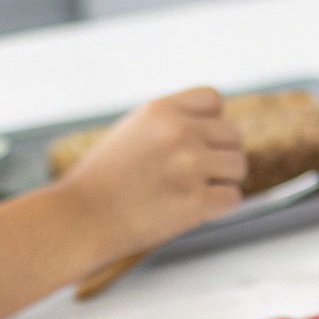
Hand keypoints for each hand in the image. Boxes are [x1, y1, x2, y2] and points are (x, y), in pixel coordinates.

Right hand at [57, 86, 244, 257]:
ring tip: (195, 192)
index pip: (214, 99)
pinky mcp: (197, 203)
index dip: (210, 122)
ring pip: (238, 166)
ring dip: (223, 180)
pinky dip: (219, 206)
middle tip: (195, 175)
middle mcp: (180, 132)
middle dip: (220, 154)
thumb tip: (215, 127)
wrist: (80, 219)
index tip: (194, 142)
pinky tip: (195, 210)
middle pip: (233, 134)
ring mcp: (190, 167)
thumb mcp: (132, 132)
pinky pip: (233, 198)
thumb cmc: (103, 180)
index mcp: (161, 110)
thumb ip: (170, 122)